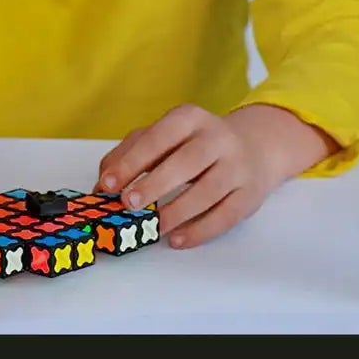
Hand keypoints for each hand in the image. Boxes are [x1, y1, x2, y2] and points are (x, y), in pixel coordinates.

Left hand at [96, 103, 334, 248]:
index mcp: (190, 119)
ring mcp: (238, 166)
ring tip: (152, 227)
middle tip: (129, 205)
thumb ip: (130, 154)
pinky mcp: (250, 194)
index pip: (159, 137)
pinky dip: (199, 231)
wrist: (256, 147)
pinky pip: (225, 216)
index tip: (109, 185)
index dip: (133, 161)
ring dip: (176, 212)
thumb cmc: (195, 144)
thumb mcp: (163, 138)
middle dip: (155, 184)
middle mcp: (218, 138)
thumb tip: (102, 185)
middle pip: (187, 161)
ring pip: (208, 191)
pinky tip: (177, 239)